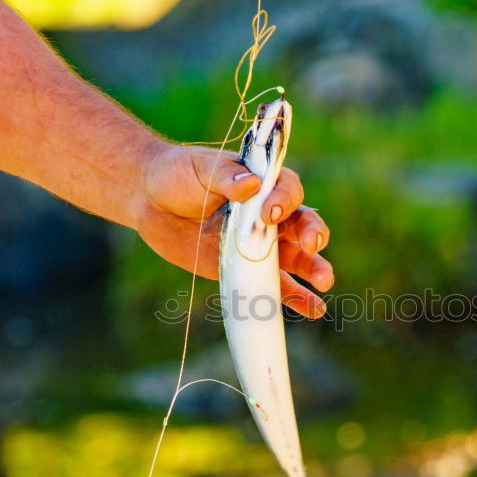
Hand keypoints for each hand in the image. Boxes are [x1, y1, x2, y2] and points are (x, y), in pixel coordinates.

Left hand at [135, 144, 332, 318]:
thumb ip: (226, 176)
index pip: (288, 190)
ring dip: (315, 268)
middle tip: (311, 244)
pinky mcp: (248, 271)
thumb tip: (251, 185)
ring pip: (299, 258)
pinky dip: (298, 298)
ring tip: (325, 280)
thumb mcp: (201, 168)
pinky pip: (278, 287)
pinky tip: (314, 309)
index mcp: (263, 183)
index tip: (269, 213)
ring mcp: (261, 245)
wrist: (150, 201)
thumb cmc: (178, 174)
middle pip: (304, 224)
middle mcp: (269, 215)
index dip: (285, 201)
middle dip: (313, 234)